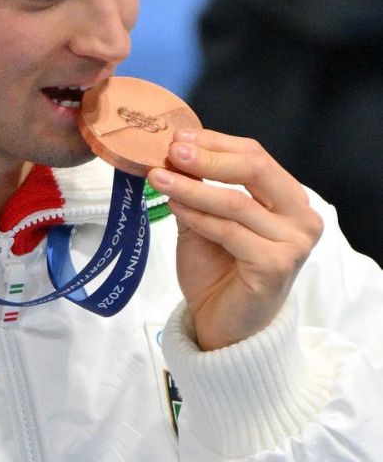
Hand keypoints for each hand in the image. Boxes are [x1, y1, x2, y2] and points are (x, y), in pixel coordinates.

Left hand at [148, 129, 323, 350]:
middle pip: (255, 169)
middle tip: (171, 151)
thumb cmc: (218, 271)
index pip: (256, 156)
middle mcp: (302, 218)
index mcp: (290, 199)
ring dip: (192, 188)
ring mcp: (294, 243)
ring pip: (236, 202)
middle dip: (208, 158)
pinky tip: (174, 207)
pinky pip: (230, 232)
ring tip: (159, 178)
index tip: (178, 137)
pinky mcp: (277, 266)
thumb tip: (175, 151)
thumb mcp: (206, 220)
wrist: (222, 324)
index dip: (216, 143)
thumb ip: (199, 189)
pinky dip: (198, 217)